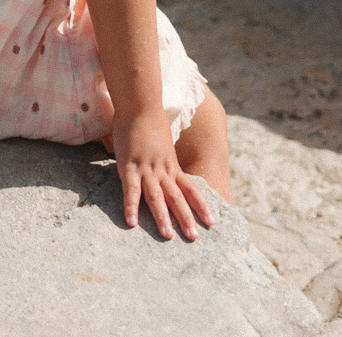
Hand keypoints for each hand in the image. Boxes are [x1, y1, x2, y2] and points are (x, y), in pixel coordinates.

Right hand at [111, 108, 214, 239]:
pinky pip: (131, 190)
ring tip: (168, 236)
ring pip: (156, 196)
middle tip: (194, 238)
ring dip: (162, 217)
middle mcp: (163, 169)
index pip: (191, 189)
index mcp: (172, 165)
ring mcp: (146, 168)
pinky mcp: (128, 165)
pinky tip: (131, 222)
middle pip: (177, 197)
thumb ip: (165, 159)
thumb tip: (166, 169)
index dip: (201, 205)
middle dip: (186, 218)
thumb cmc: (149, 123)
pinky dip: (131, 206)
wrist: (140, 104)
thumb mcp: (164, 145)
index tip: (212, 222)